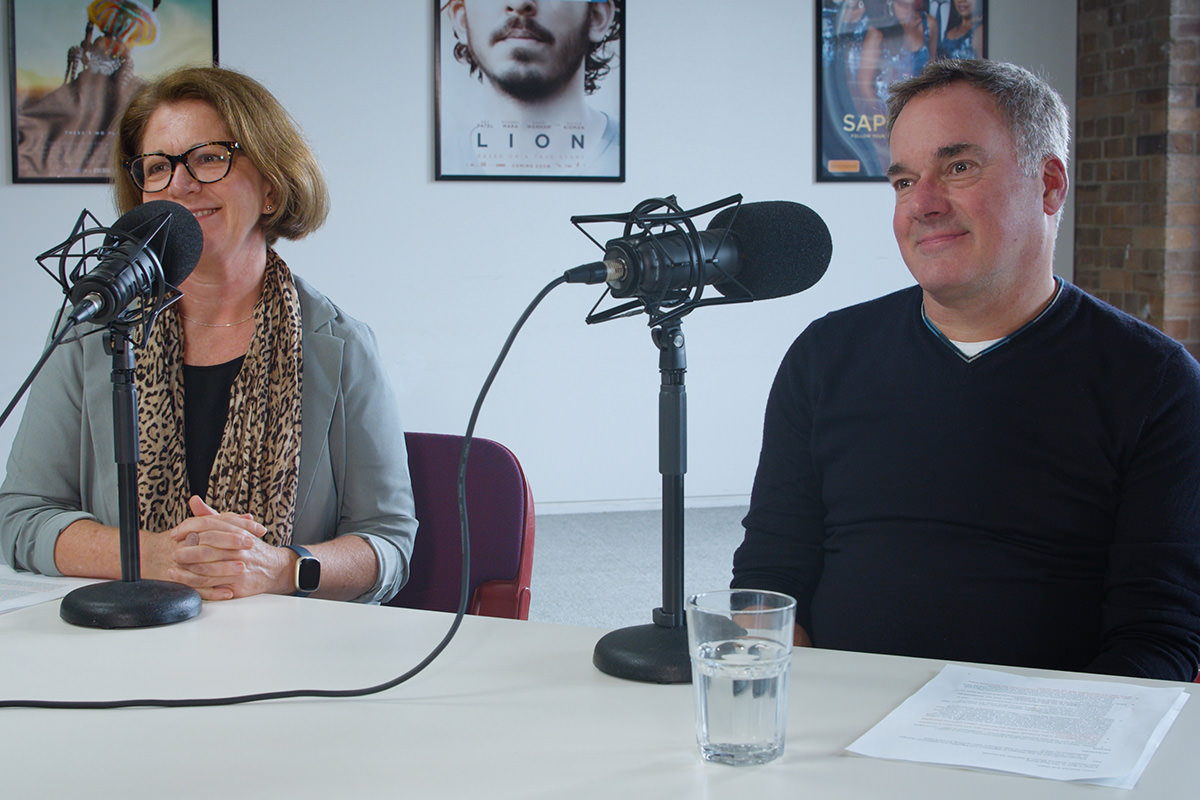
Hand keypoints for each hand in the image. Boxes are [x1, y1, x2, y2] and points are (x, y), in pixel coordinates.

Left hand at [142, 496, 289, 600]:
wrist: (275, 568)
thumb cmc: (251, 547)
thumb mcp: (235, 527)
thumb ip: (212, 516)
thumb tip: (193, 500)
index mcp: (236, 530)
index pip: (208, 524)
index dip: (188, 528)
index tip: (175, 534)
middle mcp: (238, 546)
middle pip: (206, 545)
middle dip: (186, 550)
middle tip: (173, 552)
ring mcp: (239, 564)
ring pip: (207, 567)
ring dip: (186, 570)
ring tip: (172, 570)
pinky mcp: (238, 583)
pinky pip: (212, 585)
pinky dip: (196, 584)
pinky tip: (185, 583)